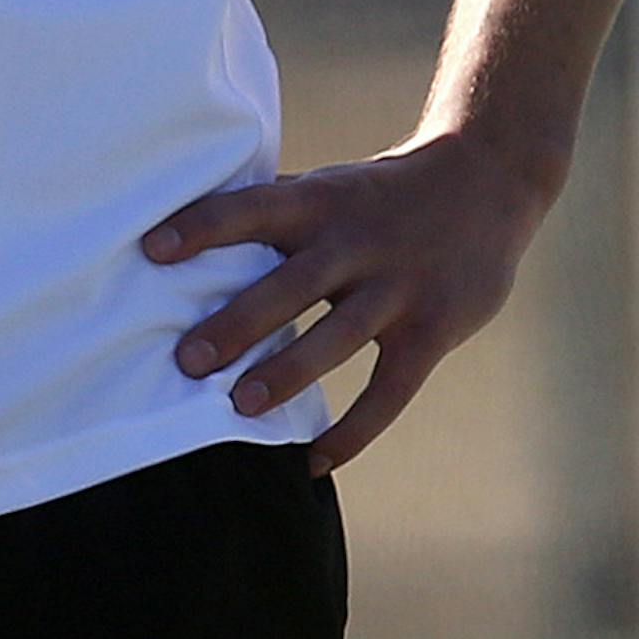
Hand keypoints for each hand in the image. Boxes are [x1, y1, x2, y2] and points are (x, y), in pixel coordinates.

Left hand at [140, 132, 554, 473]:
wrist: (486, 179)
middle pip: (289, 284)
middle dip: (237, 322)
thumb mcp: (328, 188)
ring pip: (335, 338)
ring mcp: (397, 286)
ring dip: (288, 374)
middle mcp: (354, 240)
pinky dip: (354, 430)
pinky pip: (389, 390)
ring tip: (239, 408)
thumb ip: (274, 217)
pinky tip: (316, 460)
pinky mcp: (432, 329)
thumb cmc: (379, 194)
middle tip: (186, 360)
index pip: (251, 207)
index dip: (202, 227)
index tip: (151, 250)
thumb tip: (183, 242)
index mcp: (318, 200)